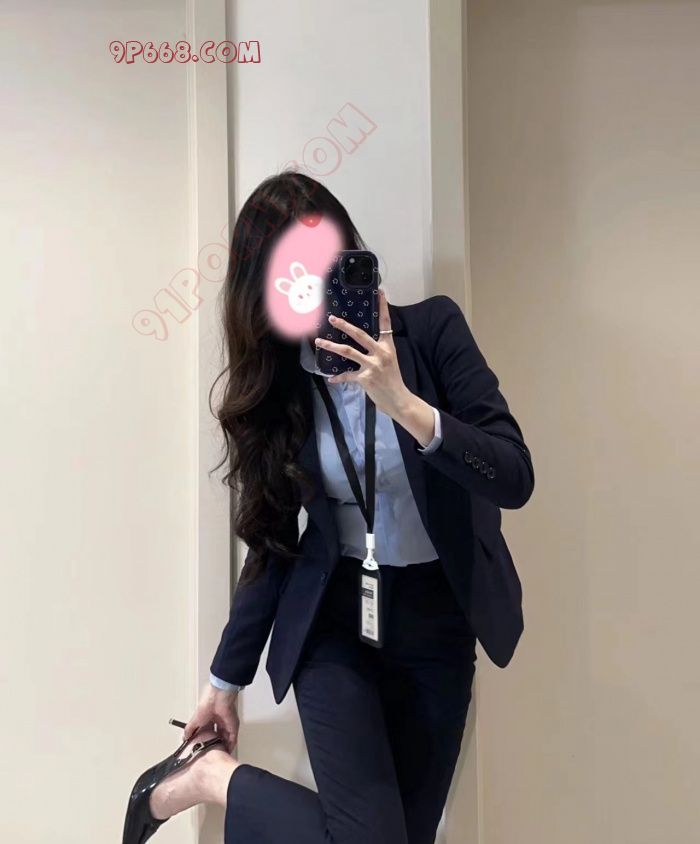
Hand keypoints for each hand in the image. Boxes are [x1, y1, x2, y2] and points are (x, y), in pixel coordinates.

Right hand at [183, 682, 239, 754]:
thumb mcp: (194, 720)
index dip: (204, 739)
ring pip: (225, 738)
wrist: (219, 699)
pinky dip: (230, 746)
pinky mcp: (233, 727)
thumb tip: (184, 738)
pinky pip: (233, 739)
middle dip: (214, 744)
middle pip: (217, 735)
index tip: (201, 747)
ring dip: (222, 746)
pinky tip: (227, 752)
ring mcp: (226, 724)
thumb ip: (189, 730)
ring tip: (218, 755)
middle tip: (210, 753)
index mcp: (209, 718)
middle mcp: (218, 721)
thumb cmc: (207, 705)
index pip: (207, 731)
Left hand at [314, 289, 411, 417]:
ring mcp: (373, 365)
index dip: (383, 307)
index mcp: (388, 346)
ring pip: (348, 351)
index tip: (380, 292)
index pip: (386, 323)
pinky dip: (338, 377)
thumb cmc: (393, 380)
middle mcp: (381, 353)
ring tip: (319, 341)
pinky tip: (330, 378)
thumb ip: (378, 351)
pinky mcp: (365, 378)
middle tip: (332, 318)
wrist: (399, 399)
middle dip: (344, 325)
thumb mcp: (389, 360)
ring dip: (331, 346)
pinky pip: (347, 376)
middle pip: (360, 334)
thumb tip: (363, 344)